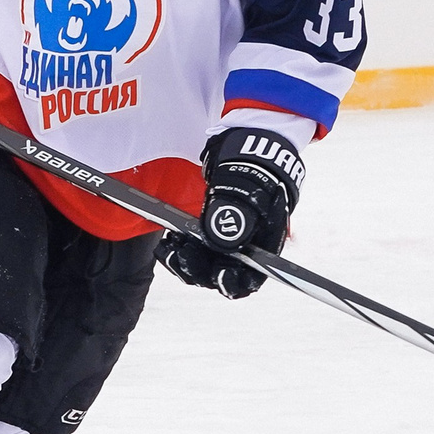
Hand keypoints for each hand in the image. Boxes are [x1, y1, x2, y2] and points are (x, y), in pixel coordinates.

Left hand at [157, 126, 304, 298]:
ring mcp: (227, 243)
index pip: (250, 279)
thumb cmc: (257, 171)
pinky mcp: (211, 233)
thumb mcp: (249, 192)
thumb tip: (224, 243)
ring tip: (170, 247)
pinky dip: (182, 248)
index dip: (233, 283)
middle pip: (221, 275)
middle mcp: (245, 250)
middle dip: (198, 269)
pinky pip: (195, 250)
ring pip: (204, 265)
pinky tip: (171, 240)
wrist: (251, 151)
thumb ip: (236, 219)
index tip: (219, 275)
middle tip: (182, 255)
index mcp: (263, 246)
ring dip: (186, 260)